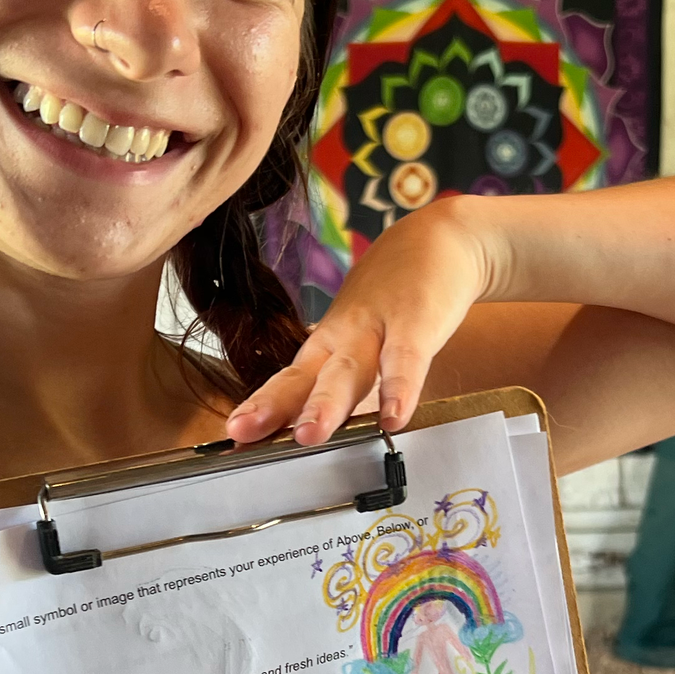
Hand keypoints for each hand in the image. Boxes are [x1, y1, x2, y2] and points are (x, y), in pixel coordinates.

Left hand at [226, 199, 498, 445]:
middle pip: (304, 375)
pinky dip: (400, 389)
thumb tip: (323, 425)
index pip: (287, 380)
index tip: (232, 436)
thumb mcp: (365, 334)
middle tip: (243, 434)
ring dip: (326, 403)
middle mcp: (344, 336)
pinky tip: (394, 417)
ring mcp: (379, 327)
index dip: (259, 408)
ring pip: (349, 369)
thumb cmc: (399, 295)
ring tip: (309, 435)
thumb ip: (347, 379)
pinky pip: (407, 360)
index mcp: (328, 343)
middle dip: (273, 406)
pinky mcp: (418, 321)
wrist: (443, 237)